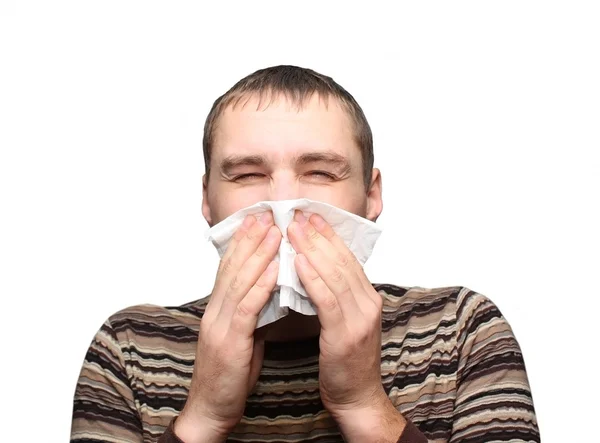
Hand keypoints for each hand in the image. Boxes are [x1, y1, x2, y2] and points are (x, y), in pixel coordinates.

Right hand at [175, 212, 280, 442]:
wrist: (211, 409)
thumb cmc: (229, 374)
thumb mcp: (241, 337)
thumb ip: (251, 313)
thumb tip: (270, 292)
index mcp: (218, 310)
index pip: (230, 269)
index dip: (243, 243)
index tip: (257, 221)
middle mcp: (215, 311)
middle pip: (232, 267)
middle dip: (250, 239)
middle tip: (266, 214)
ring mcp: (219, 325)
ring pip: (239, 281)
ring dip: (258, 253)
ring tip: (274, 231)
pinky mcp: (229, 341)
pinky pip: (247, 307)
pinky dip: (261, 285)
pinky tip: (274, 268)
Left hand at [288, 211, 405, 440]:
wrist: (358, 398)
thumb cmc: (347, 362)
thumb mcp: (346, 322)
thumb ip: (338, 296)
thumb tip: (317, 271)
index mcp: (369, 298)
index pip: (348, 258)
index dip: (329, 235)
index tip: (311, 216)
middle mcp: (369, 303)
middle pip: (341, 260)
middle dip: (318, 235)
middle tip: (298, 215)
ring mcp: (360, 318)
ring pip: (335, 274)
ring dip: (312, 248)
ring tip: (293, 229)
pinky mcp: (346, 334)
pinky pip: (327, 299)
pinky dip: (312, 277)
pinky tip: (298, 261)